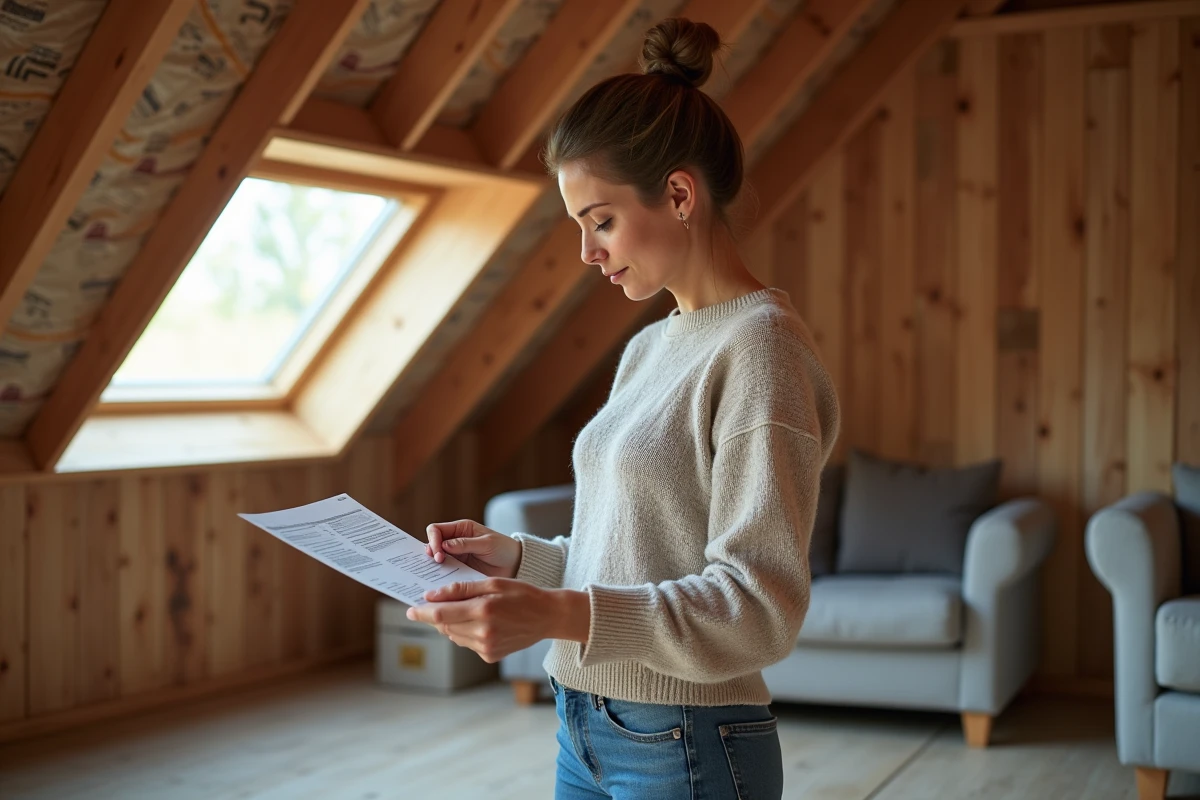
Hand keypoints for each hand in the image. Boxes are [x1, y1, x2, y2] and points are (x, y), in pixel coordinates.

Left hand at [406, 579, 589, 662]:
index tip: (410, 608)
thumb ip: (462, 589)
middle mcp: (483, 633)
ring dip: (450, 624)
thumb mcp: (493, 583)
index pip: (441, 615)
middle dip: (434, 616)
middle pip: (445, 626)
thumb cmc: (522, 594)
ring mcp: (487, 647)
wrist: (548, 616)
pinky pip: (467, 643)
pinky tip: (476, 622)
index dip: (422, 612)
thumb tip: (433, 595)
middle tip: (429, 605)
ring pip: (454, 636)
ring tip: (458, 610)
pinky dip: (465, 632)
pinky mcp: (490, 656)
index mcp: (483, 611)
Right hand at [424, 519, 521, 578]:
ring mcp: (456, 557)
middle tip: (436, 564)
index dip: (433, 540)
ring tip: (434, 574)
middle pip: (433, 544)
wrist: (515, 565)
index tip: (438, 554)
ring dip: (433, 566)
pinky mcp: (459, 570)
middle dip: (430, 554)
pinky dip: (441, 576)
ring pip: (436, 560)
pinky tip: (441, 582)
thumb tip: (444, 545)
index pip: (436, 530)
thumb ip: (465, 544)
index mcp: (461, 529)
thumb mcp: (486, 543)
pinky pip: (445, 572)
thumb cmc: (504, 549)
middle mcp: (455, 542)